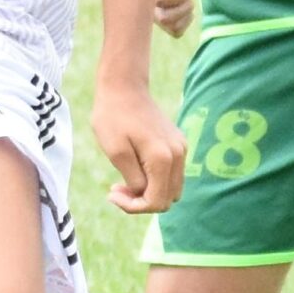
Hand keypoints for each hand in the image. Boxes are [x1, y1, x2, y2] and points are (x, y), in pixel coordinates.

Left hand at [92, 82, 186, 215]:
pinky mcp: (178, 144)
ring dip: (149, 192)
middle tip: (116, 189)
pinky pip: (171, 174)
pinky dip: (155, 179)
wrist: (123, 87)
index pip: (156, 202)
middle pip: (167, 199)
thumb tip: (144, 195)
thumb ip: (133, 179)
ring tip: (124, 181)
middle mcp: (178, 155)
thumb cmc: (113, 117)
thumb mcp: (115, 151)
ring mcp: (181, 149)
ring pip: (172, 189)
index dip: (133, 206)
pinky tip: (135, 168)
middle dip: (142, 202)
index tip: (112, 194)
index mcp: (163, 159)